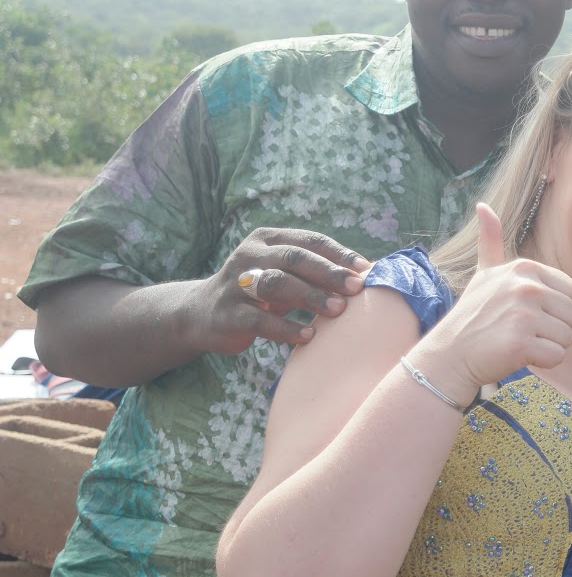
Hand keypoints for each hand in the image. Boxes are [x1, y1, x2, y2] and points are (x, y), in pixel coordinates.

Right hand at [190, 226, 370, 353]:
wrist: (200, 314)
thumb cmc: (257, 293)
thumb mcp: (281, 274)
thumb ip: (314, 272)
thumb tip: (365, 276)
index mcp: (267, 239)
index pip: (309, 241)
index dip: (339, 254)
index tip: (366, 269)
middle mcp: (249, 255)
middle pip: (294, 258)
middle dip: (328, 272)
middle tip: (357, 288)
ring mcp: (235, 284)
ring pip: (276, 284)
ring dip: (310, 296)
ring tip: (338, 310)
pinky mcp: (228, 314)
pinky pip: (259, 320)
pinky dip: (286, 328)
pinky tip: (309, 336)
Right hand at [407, 204, 571, 400]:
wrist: (451, 354)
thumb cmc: (474, 314)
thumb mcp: (484, 273)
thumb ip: (490, 241)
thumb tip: (483, 206)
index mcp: (525, 268)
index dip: (554, 308)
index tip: (524, 311)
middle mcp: (526, 287)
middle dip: (553, 329)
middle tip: (520, 329)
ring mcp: (524, 315)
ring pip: (568, 338)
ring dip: (547, 346)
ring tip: (518, 340)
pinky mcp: (521, 344)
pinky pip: (557, 356)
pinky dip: (542, 361)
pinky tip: (517, 355)